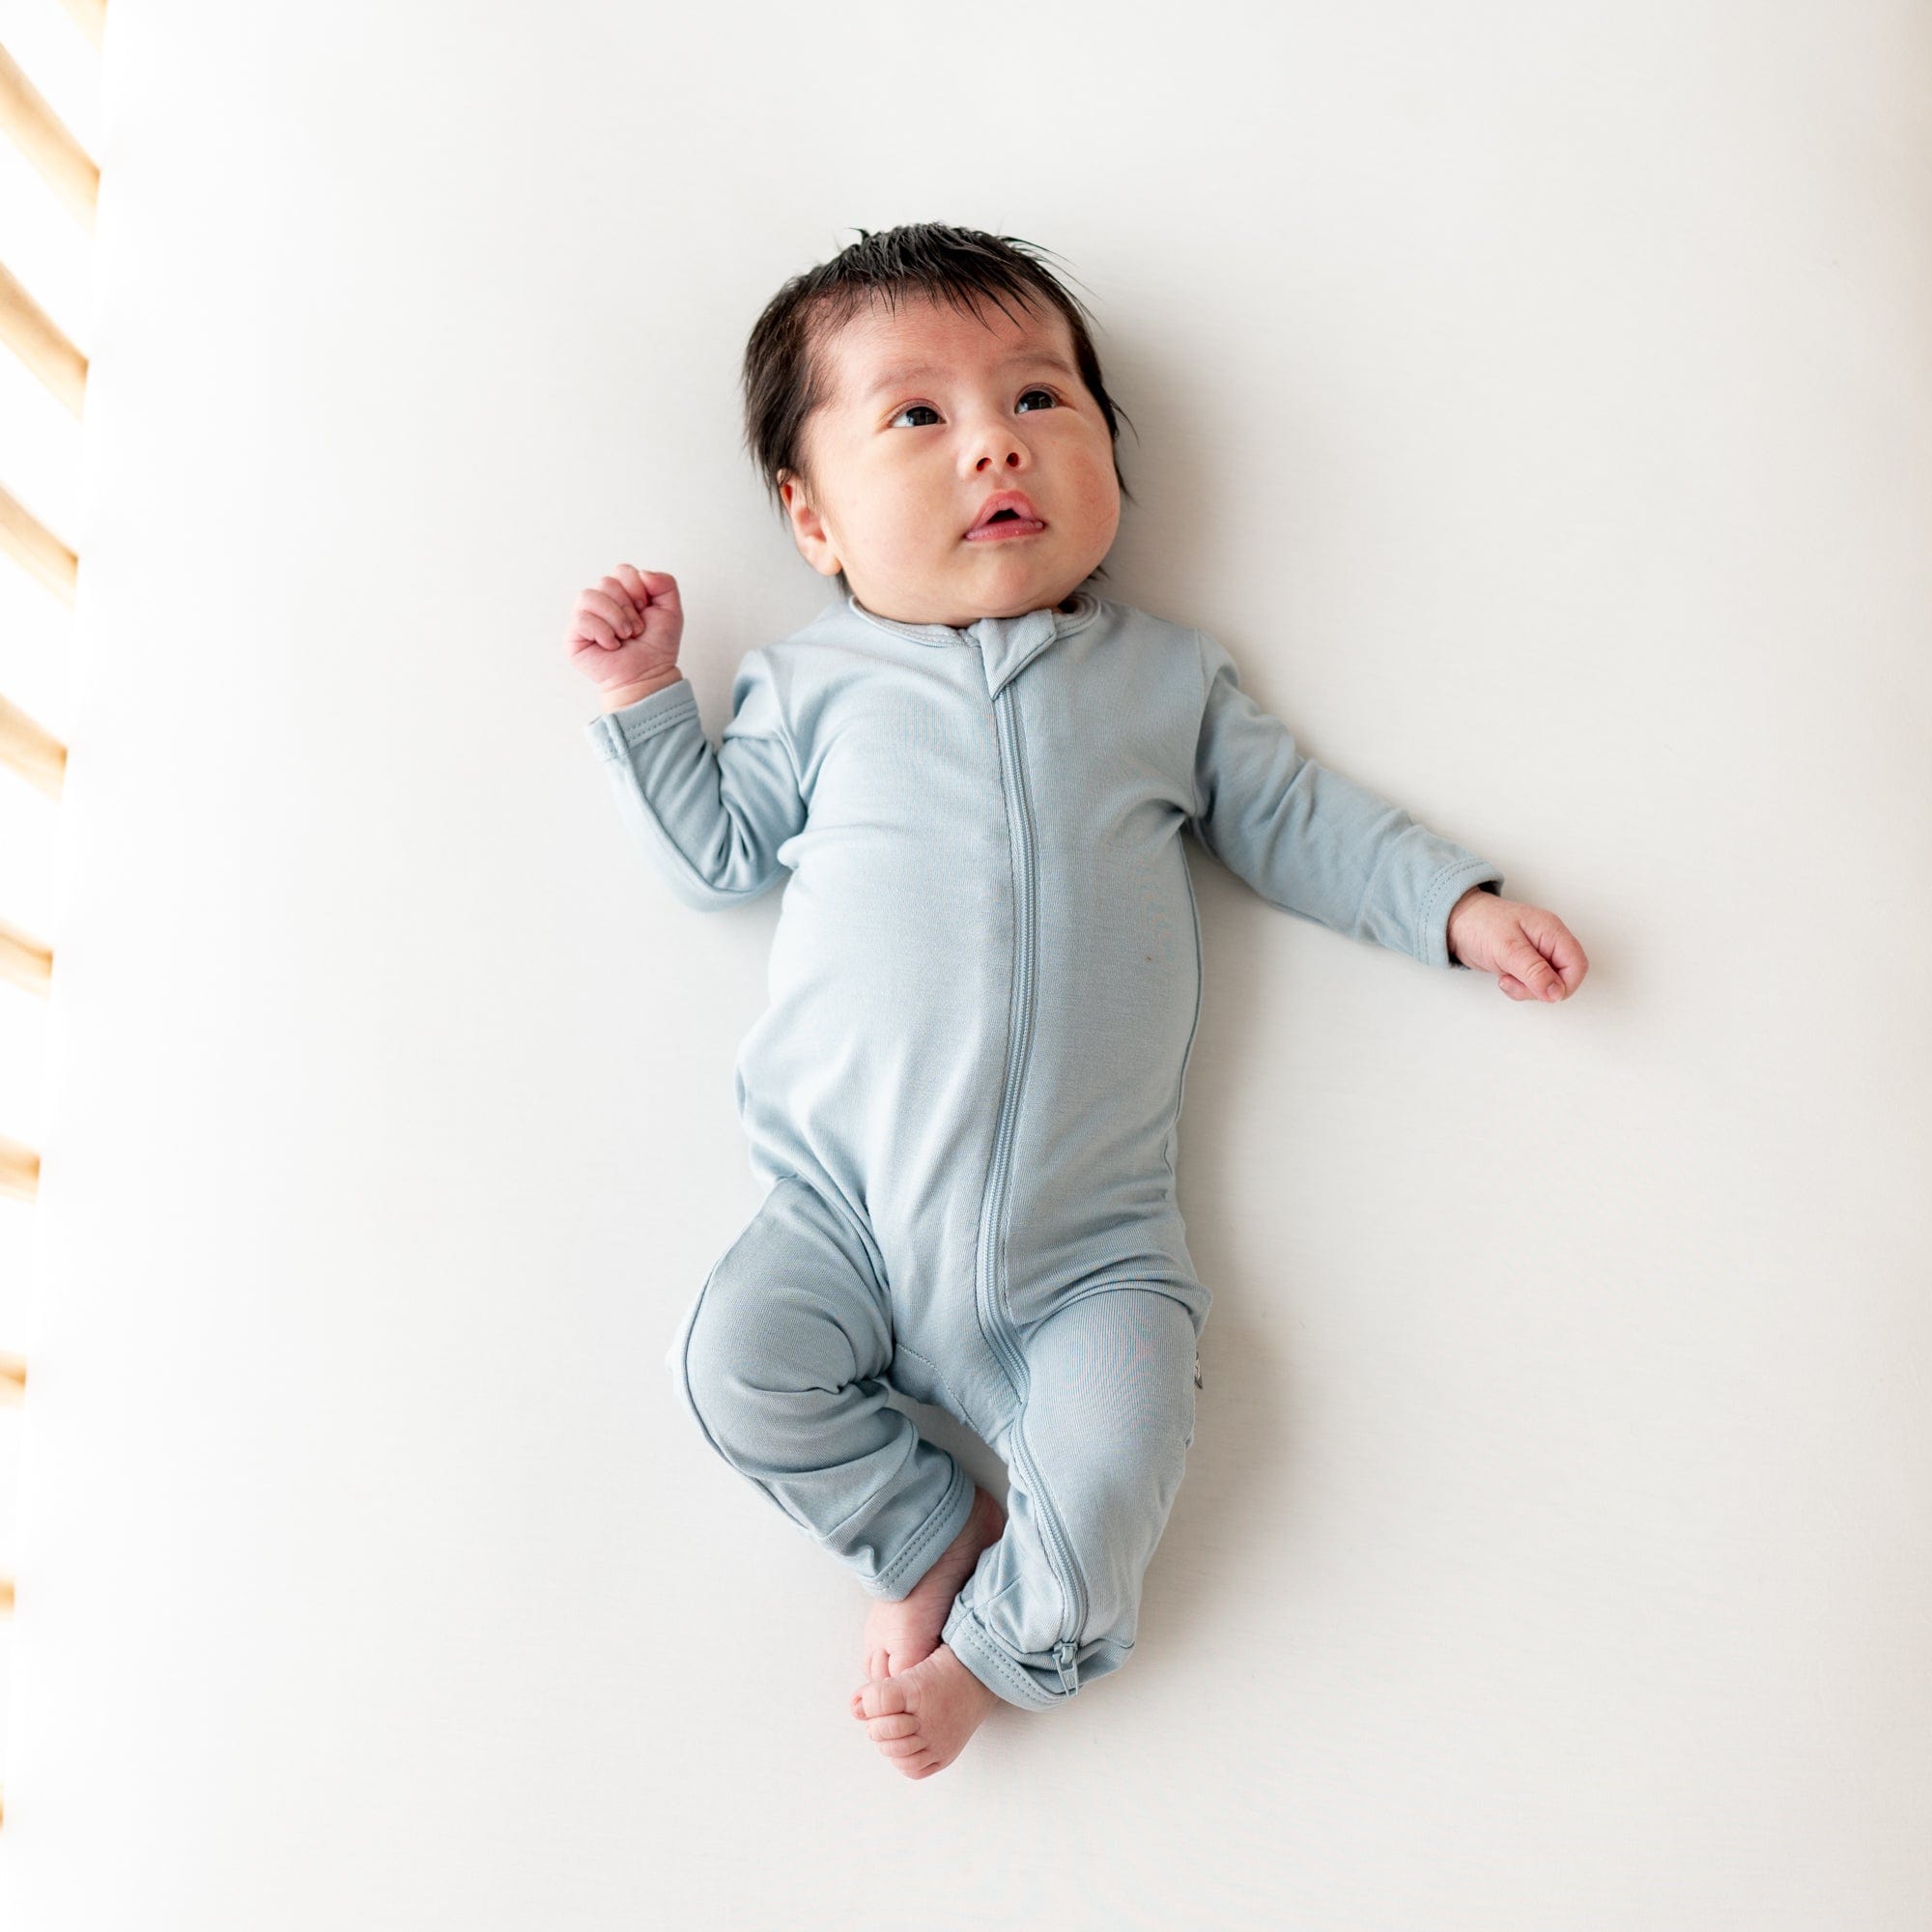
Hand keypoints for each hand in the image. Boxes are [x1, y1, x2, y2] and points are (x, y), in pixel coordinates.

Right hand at [563, 564, 683, 702]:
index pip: (621, 571)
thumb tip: (643, 573)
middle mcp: (600, 602)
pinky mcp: (574, 636)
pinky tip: (611, 645)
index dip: (636, 588)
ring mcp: (585, 617)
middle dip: (627, 607)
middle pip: (605, 582)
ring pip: (588, 596)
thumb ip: (665, 583)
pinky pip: (581, 618)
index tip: (645, 610)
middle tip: (636, 629)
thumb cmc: (656, 646)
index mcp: (621, 593)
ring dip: (615, 618)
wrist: (649, 675)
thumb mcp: (671, 610)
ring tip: (625, 636)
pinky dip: (602, 631)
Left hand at [1447, 888, 1587, 1002]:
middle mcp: (1549, 942)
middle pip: (1565, 977)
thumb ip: (1534, 971)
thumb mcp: (1507, 949)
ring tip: (1505, 978)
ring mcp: (1538, 953)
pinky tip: (1504, 977)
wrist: (1455, 921)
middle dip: (1541, 989)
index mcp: (1552, 932)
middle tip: (1514, 982)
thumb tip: (1557, 992)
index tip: (1541, 991)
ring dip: (1527, 989)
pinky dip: (1520, 987)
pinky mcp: (1525, 963)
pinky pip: (1533, 984)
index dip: (1564, 984)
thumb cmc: (1479, 925)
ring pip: (1548, 984)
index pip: (1577, 965)